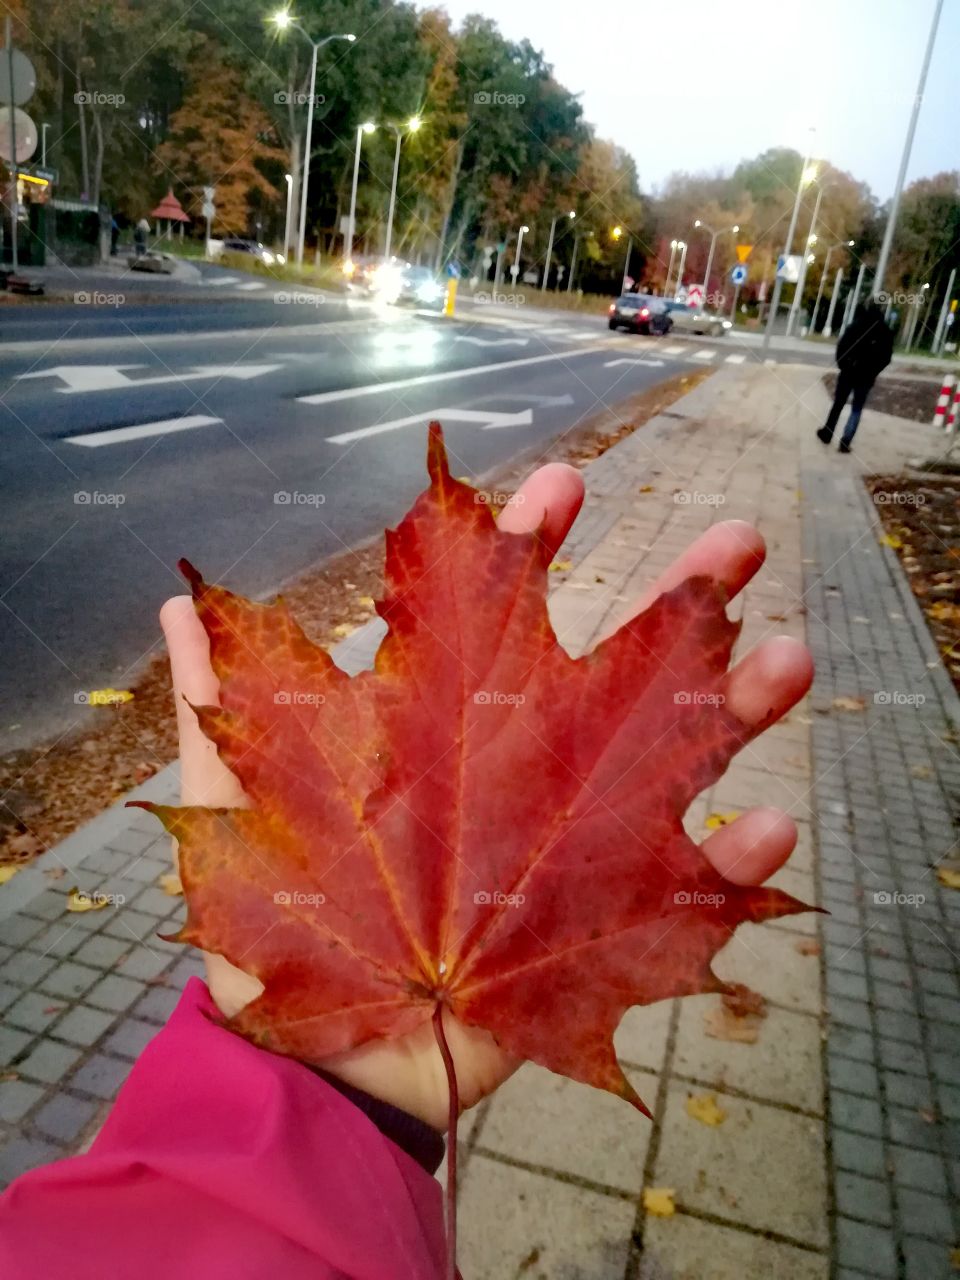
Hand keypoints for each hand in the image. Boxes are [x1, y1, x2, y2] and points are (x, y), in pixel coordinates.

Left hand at [160, 462, 811, 1130]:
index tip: (563, 486)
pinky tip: (765, 832)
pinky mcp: (603, 931)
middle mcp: (524, 769)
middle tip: (737, 541)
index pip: (496, 605)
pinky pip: (688, 895)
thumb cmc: (284, 926)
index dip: (529, 540)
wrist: (320, 1066)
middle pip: (618, 666)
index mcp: (447, 722)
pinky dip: (732, 869)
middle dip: (681, 597)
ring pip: (677, 762)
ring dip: (736, 709)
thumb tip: (175, 609)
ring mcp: (573, 846)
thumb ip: (215, 710)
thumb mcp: (236, 808)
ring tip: (789, 657)